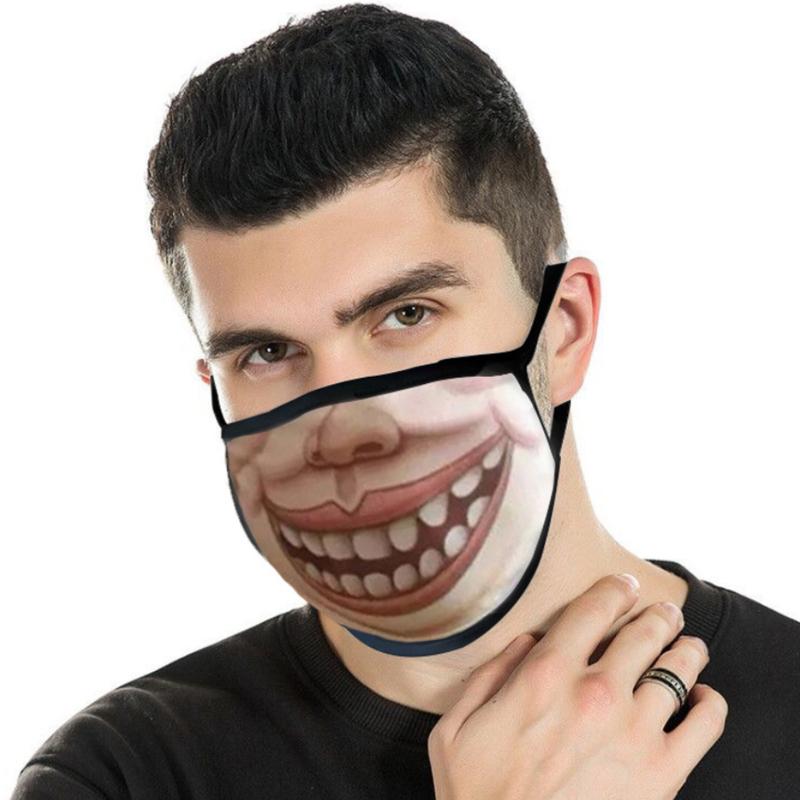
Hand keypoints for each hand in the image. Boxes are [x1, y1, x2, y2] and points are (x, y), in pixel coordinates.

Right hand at [427, 573, 727, 798]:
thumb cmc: (477, 796)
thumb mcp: (455, 728)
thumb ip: (490, 675)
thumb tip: (526, 641)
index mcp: (546, 675)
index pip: (594, 608)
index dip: (614, 589)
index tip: (623, 586)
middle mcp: (595, 693)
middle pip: (645, 632)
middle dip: (658, 615)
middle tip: (663, 613)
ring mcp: (634, 731)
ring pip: (679, 667)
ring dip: (686, 649)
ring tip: (687, 647)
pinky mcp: (662, 773)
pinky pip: (707, 722)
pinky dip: (711, 702)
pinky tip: (702, 698)